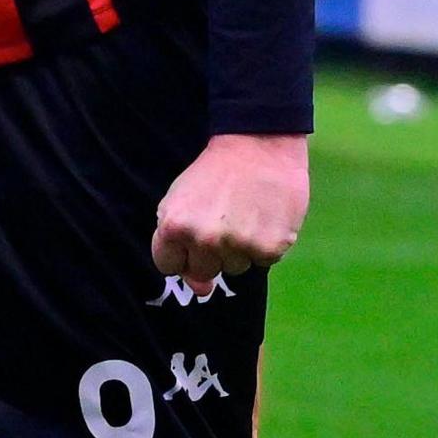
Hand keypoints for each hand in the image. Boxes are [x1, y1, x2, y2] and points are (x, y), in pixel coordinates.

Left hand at [152, 133, 308, 284]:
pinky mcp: (270, 248)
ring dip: (239, 248)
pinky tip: (263, 216)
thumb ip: (177, 246)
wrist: (257, 146)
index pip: (168, 266)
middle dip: (210, 252)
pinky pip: (262, 261)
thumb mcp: (180, 200)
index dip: (180, 252)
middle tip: (221, 218)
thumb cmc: (213, 175)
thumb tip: (200, 290)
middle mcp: (204, 240)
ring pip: (235, 268)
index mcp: (173, 226)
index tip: (191, 234)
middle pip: (202, 271)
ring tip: (243, 213)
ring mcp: (237, 245)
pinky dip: (264, 244)